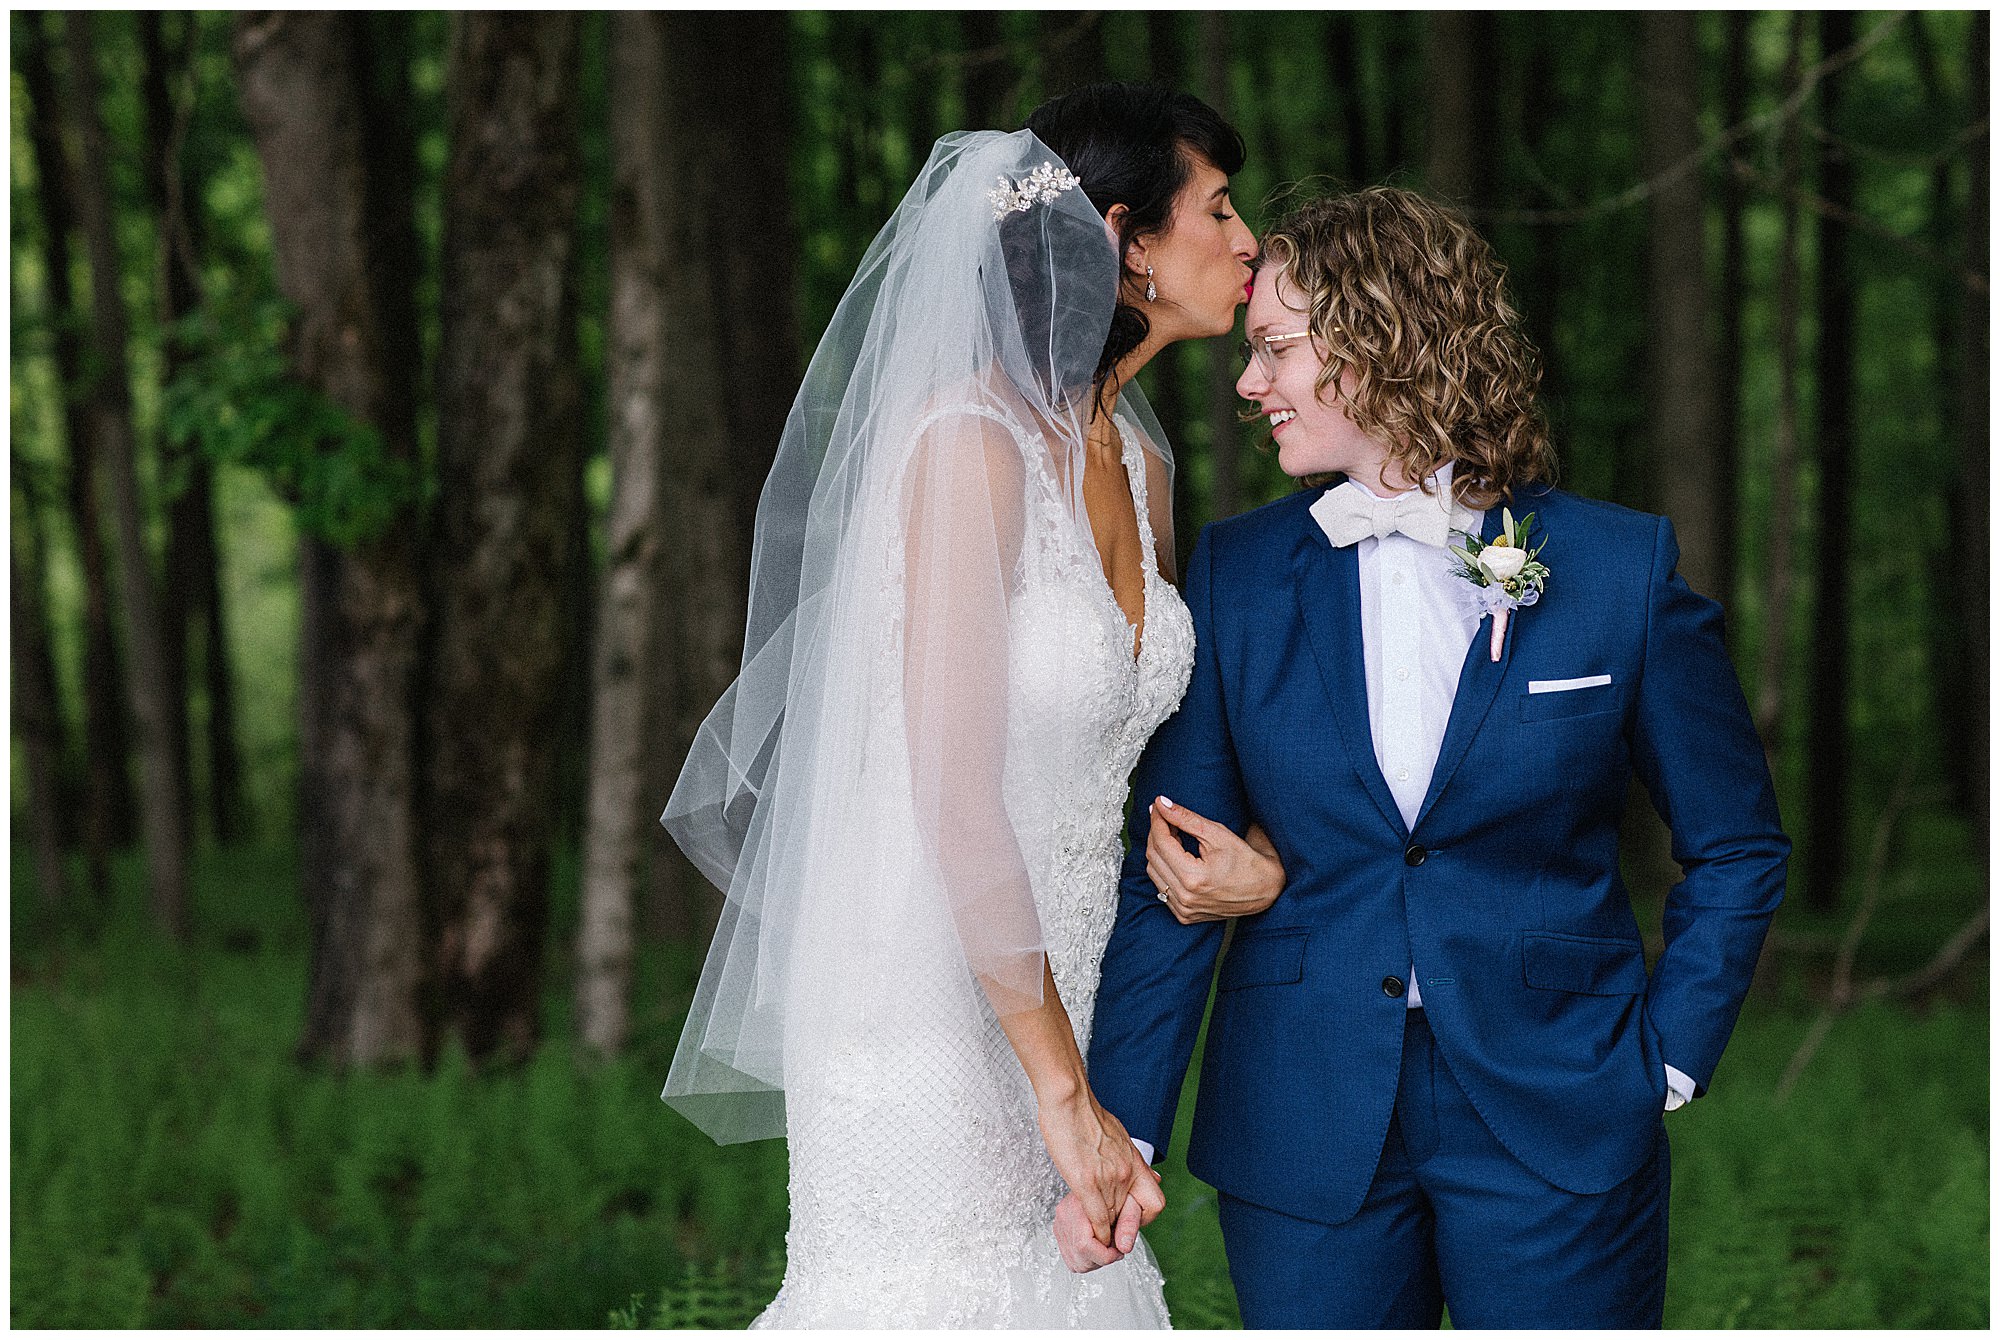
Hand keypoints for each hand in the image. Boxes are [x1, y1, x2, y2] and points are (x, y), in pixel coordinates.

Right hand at [1037, 1090, 1165, 1250]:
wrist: (1070, 1100)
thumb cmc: (1086, 1113)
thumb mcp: (1118, 1135)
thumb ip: (1126, 1157)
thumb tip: (1135, 1166)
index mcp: (1134, 1162)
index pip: (1156, 1203)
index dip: (1144, 1217)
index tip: (1130, 1219)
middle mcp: (1126, 1174)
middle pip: (1133, 1217)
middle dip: (1123, 1228)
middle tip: (1114, 1233)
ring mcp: (1108, 1179)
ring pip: (1114, 1222)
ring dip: (1106, 1232)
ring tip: (1098, 1236)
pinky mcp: (1086, 1182)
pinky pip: (1097, 1219)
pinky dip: (1096, 1231)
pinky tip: (1090, 1232)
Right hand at [1053, 1170, 1160, 1272]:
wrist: (1097, 1164)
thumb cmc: (1116, 1182)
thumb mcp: (1129, 1197)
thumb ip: (1129, 1220)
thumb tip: (1124, 1246)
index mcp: (1080, 1203)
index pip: (1085, 1244)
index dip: (1106, 1253)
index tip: (1117, 1249)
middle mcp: (1066, 1212)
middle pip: (1080, 1255)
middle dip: (1101, 1259)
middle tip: (1114, 1250)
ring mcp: (1061, 1220)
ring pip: (1075, 1260)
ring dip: (1094, 1261)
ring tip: (1106, 1248)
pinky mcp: (1060, 1227)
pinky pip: (1071, 1257)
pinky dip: (1086, 1260)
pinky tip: (1097, 1249)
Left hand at [1145, 797, 1286, 923]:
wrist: (1266, 890)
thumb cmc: (1247, 861)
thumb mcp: (1218, 834)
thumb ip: (1186, 818)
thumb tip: (1162, 804)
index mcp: (1193, 878)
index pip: (1161, 842)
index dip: (1157, 820)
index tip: (1158, 806)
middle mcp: (1185, 897)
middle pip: (1154, 857)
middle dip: (1156, 833)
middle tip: (1165, 817)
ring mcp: (1184, 909)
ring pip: (1154, 873)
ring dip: (1158, 851)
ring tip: (1172, 835)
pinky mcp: (1185, 916)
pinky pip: (1162, 888)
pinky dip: (1164, 870)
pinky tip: (1175, 857)